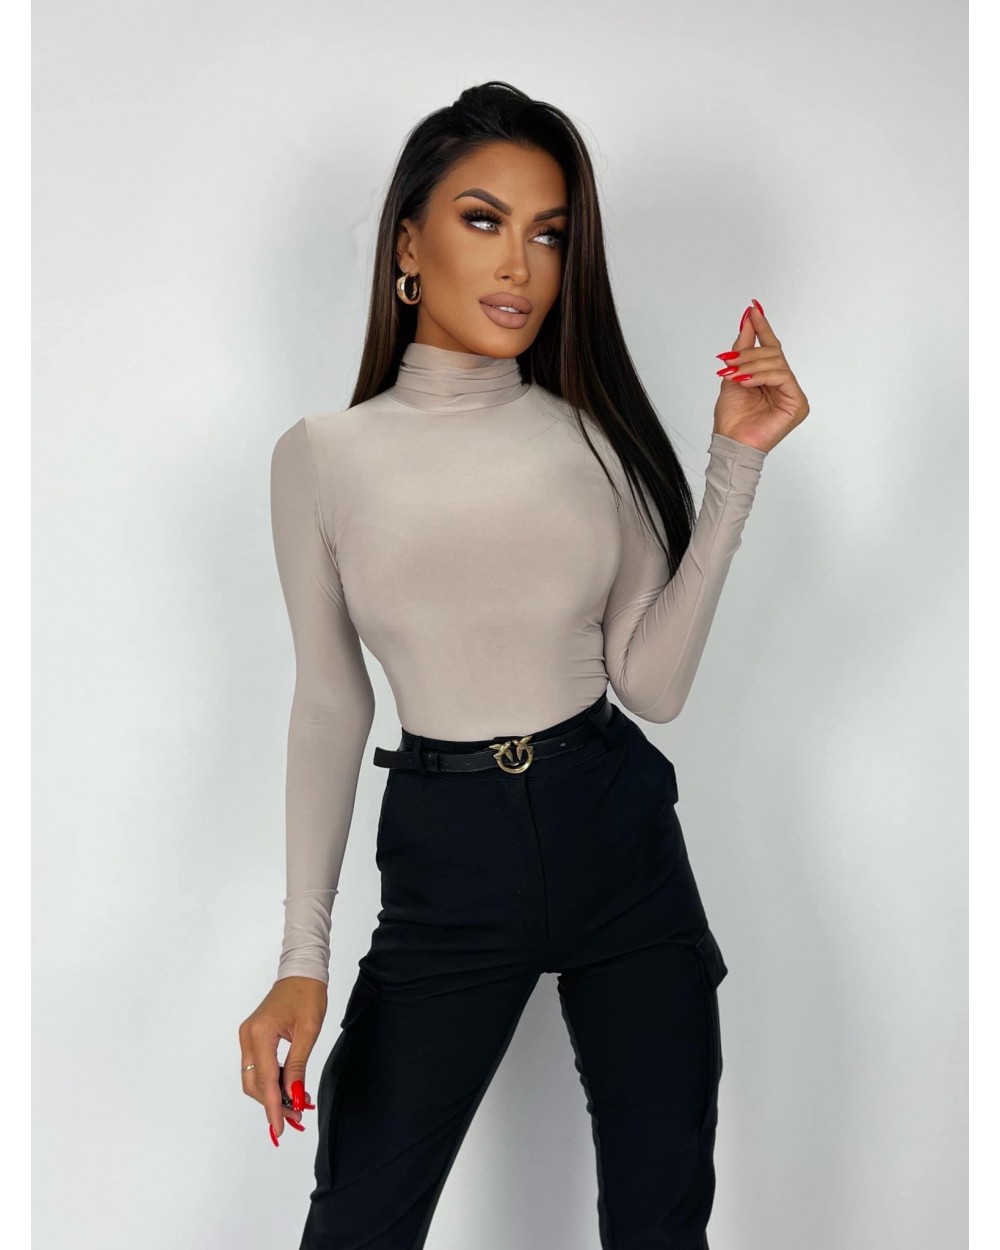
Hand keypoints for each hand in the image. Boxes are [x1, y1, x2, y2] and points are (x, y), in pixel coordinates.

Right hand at [239, 975, 327, 1146]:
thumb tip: (294, 1096)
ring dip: (272, 1094)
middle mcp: (247, 1037)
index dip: (273, 1107)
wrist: (301, 971)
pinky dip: (271, 1080)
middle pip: (254, 1084)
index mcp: (259, 1034)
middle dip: (273, 1103)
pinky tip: (289, 1087)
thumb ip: (297, 1066)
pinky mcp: (253, 1036)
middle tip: (296, 1116)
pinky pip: (258, 1066)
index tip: (281, 1128)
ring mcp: (247, 1036)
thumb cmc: (308, 994)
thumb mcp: (308, 1031)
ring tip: (297, 1104)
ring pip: (254, 1078)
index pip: (265, 1081)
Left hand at [712, 299, 809, 453]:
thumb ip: (743, 347)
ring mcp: (792, 394)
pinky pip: (782, 377)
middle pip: (773, 354)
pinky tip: (746, 382)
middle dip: (749, 353)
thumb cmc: (732, 416)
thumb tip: (748, 318)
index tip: (753, 309)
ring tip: (734, 375)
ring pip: (777, 363)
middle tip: (729, 361)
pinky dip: (761, 376)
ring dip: (751, 365)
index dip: (762, 328)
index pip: (770, 348)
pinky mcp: (797, 404)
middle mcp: (784, 384)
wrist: (730, 441)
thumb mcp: (733, 373)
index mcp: (771, 378)